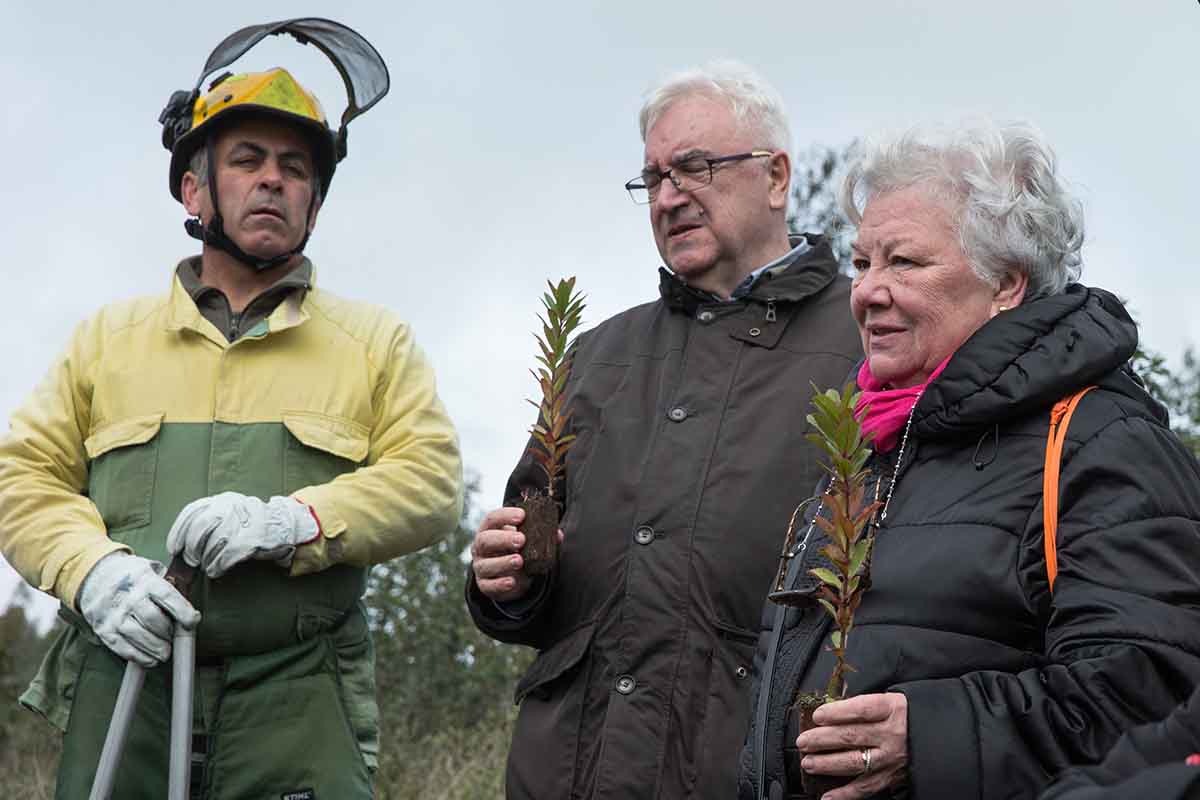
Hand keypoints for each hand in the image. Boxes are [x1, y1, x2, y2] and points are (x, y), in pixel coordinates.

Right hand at [77, 552, 200, 667]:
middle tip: (173, 638)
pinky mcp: (103, 629)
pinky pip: (123, 647)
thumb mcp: (151, 571)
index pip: (168, 596)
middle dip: (167, 633)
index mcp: (145, 580)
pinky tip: (150, 659)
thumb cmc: (131, 577)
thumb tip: (189, 610)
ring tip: (165, 652)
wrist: (94, 576)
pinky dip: (139, 656)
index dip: (183, 611)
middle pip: (153, 619)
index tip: (192, 621)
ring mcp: (114, 614)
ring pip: (138, 636)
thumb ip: (169, 587)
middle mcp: (128, 597)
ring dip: (156, 648)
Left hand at [167, 492, 319, 577]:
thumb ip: (211, 519)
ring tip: (207, 566)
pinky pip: (225, 557)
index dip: (179, 532)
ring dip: (205, 560)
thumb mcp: (232, 511)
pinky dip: (217, 567)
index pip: (192, 512)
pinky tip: (217, 570)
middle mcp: (230, 509)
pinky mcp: (250, 541)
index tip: (174, 547)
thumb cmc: (254, 522)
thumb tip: (185, 541)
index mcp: (223, 500)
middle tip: (192, 561)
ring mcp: (241, 524)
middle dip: (191, 549)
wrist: (286, 525)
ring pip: (210, 545)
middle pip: (199, 530)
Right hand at [471, 507, 563, 602]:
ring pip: (486, 565)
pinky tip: (512, 582)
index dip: (505, 516)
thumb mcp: (526, 541)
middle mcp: (481, 548)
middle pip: (485, 540)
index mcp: (489, 530)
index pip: (492, 519)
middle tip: (521, 540)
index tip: (522, 515)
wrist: (509, 576)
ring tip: (519, 560)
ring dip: (503, 562)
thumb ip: (540, 536)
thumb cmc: (516, 551)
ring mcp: (480, 567)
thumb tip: (558, 534)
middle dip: (503, 539)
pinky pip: (489, 586)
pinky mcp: (484, 585)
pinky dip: (500, 584)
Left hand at [795, 692, 907, 799]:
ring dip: (827, 764)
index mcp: (891, 709)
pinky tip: (828, 796)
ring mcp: (891, 758)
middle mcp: (891, 734)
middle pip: (851, 736)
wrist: (939, 736)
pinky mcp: (892, 777)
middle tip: (803, 742)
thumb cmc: (907, 715)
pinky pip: (866, 787)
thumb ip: (863, 706)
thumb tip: (829, 711)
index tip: (817, 715)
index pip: (860, 710)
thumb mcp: (890, 701)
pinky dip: (845, 794)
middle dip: (822, 740)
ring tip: (808, 763)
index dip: (836, 713)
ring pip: (855, 762)